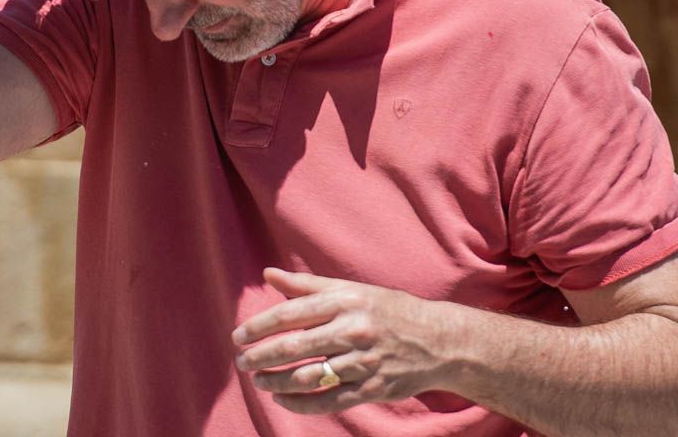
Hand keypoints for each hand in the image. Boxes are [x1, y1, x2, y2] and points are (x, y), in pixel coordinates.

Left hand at [231, 267, 462, 414]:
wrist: (439, 340)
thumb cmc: (388, 310)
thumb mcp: (352, 290)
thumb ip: (307, 285)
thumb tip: (268, 274)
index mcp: (345, 301)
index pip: (290, 314)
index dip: (259, 327)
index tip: (238, 336)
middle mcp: (353, 330)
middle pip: (295, 347)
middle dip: (261, 357)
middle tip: (241, 363)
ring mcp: (363, 362)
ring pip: (309, 377)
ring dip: (277, 382)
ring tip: (259, 381)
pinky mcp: (372, 389)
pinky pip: (329, 401)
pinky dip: (301, 404)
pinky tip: (283, 399)